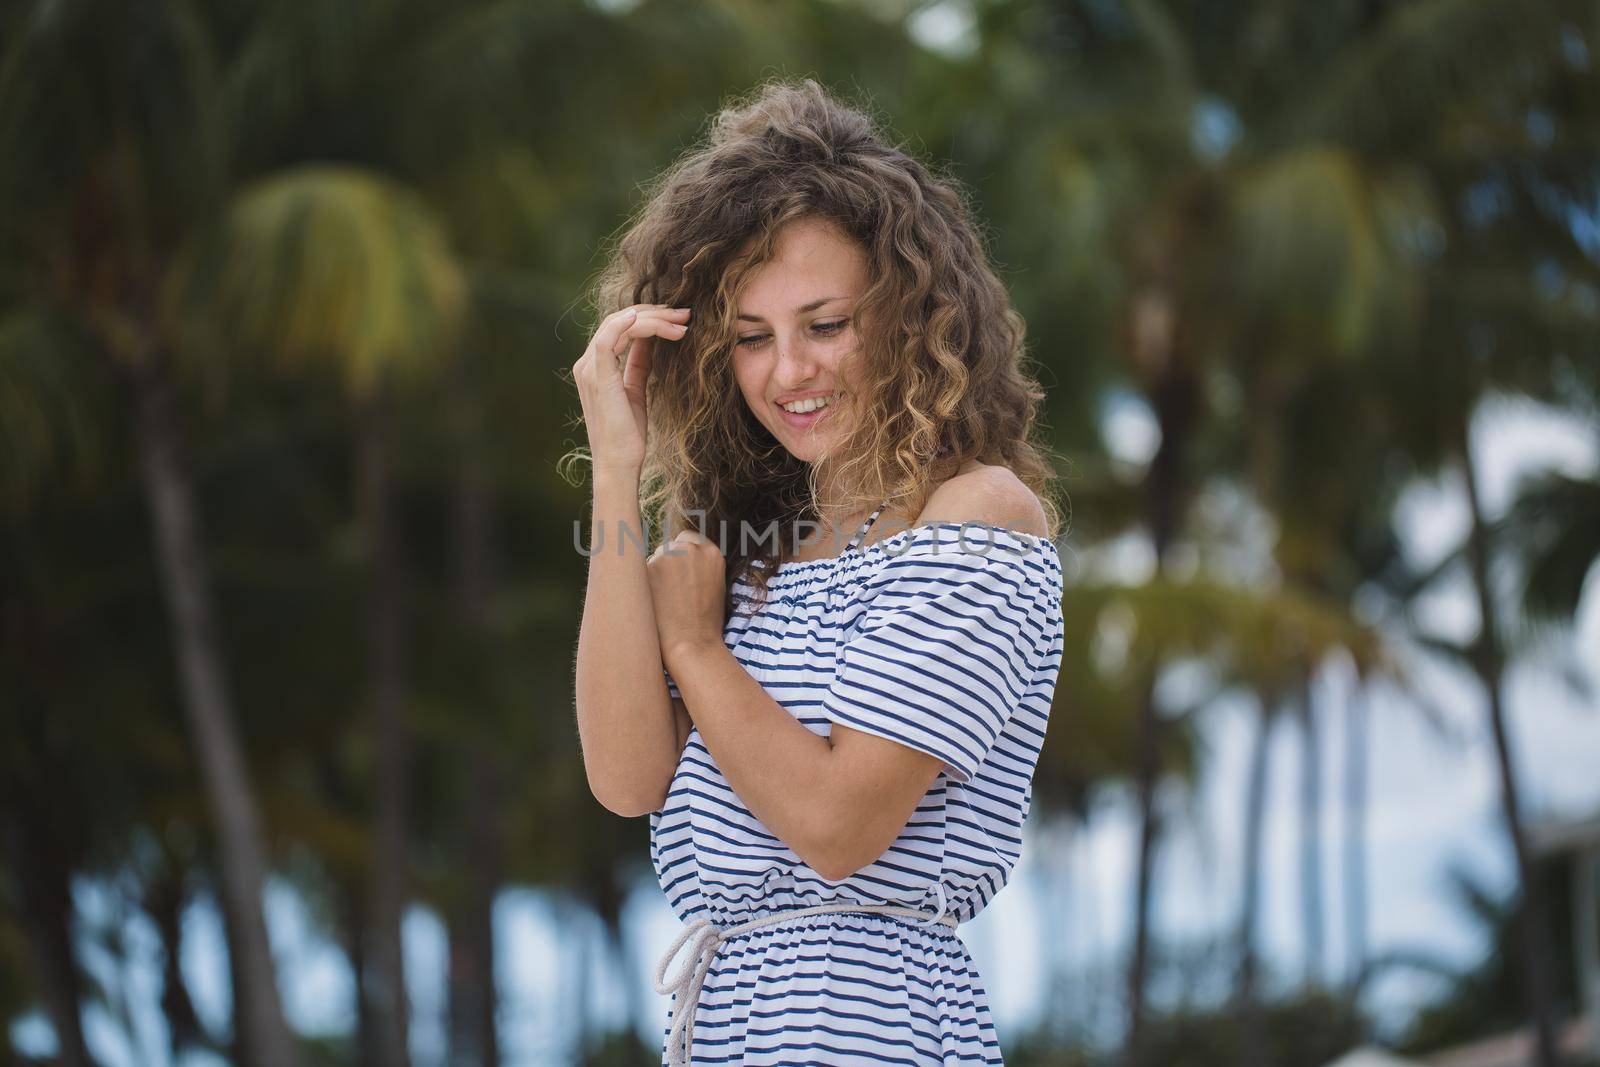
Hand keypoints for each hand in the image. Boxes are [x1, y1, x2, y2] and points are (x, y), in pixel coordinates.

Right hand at [571, 303, 691, 473]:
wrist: (619, 463)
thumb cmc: (628, 432)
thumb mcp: (636, 388)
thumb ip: (639, 362)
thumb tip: (652, 339)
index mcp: (594, 365)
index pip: (619, 326)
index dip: (649, 317)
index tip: (678, 319)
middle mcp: (586, 363)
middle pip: (619, 320)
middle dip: (655, 313)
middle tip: (684, 314)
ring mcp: (589, 369)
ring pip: (618, 324)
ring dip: (652, 319)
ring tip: (680, 322)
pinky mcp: (597, 376)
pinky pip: (608, 338)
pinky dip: (628, 325)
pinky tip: (651, 322)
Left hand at [646, 530, 726, 666]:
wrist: (692, 644)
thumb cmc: (705, 622)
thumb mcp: (714, 585)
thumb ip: (701, 566)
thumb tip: (682, 556)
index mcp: (711, 552)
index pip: (688, 539)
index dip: (681, 556)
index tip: (678, 571)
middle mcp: (691, 548)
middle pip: (669, 547)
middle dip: (667, 564)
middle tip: (670, 591)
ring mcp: (669, 555)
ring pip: (654, 559)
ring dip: (655, 574)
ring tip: (665, 602)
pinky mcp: (649, 567)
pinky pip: (640, 571)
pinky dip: (644, 585)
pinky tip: (654, 603)